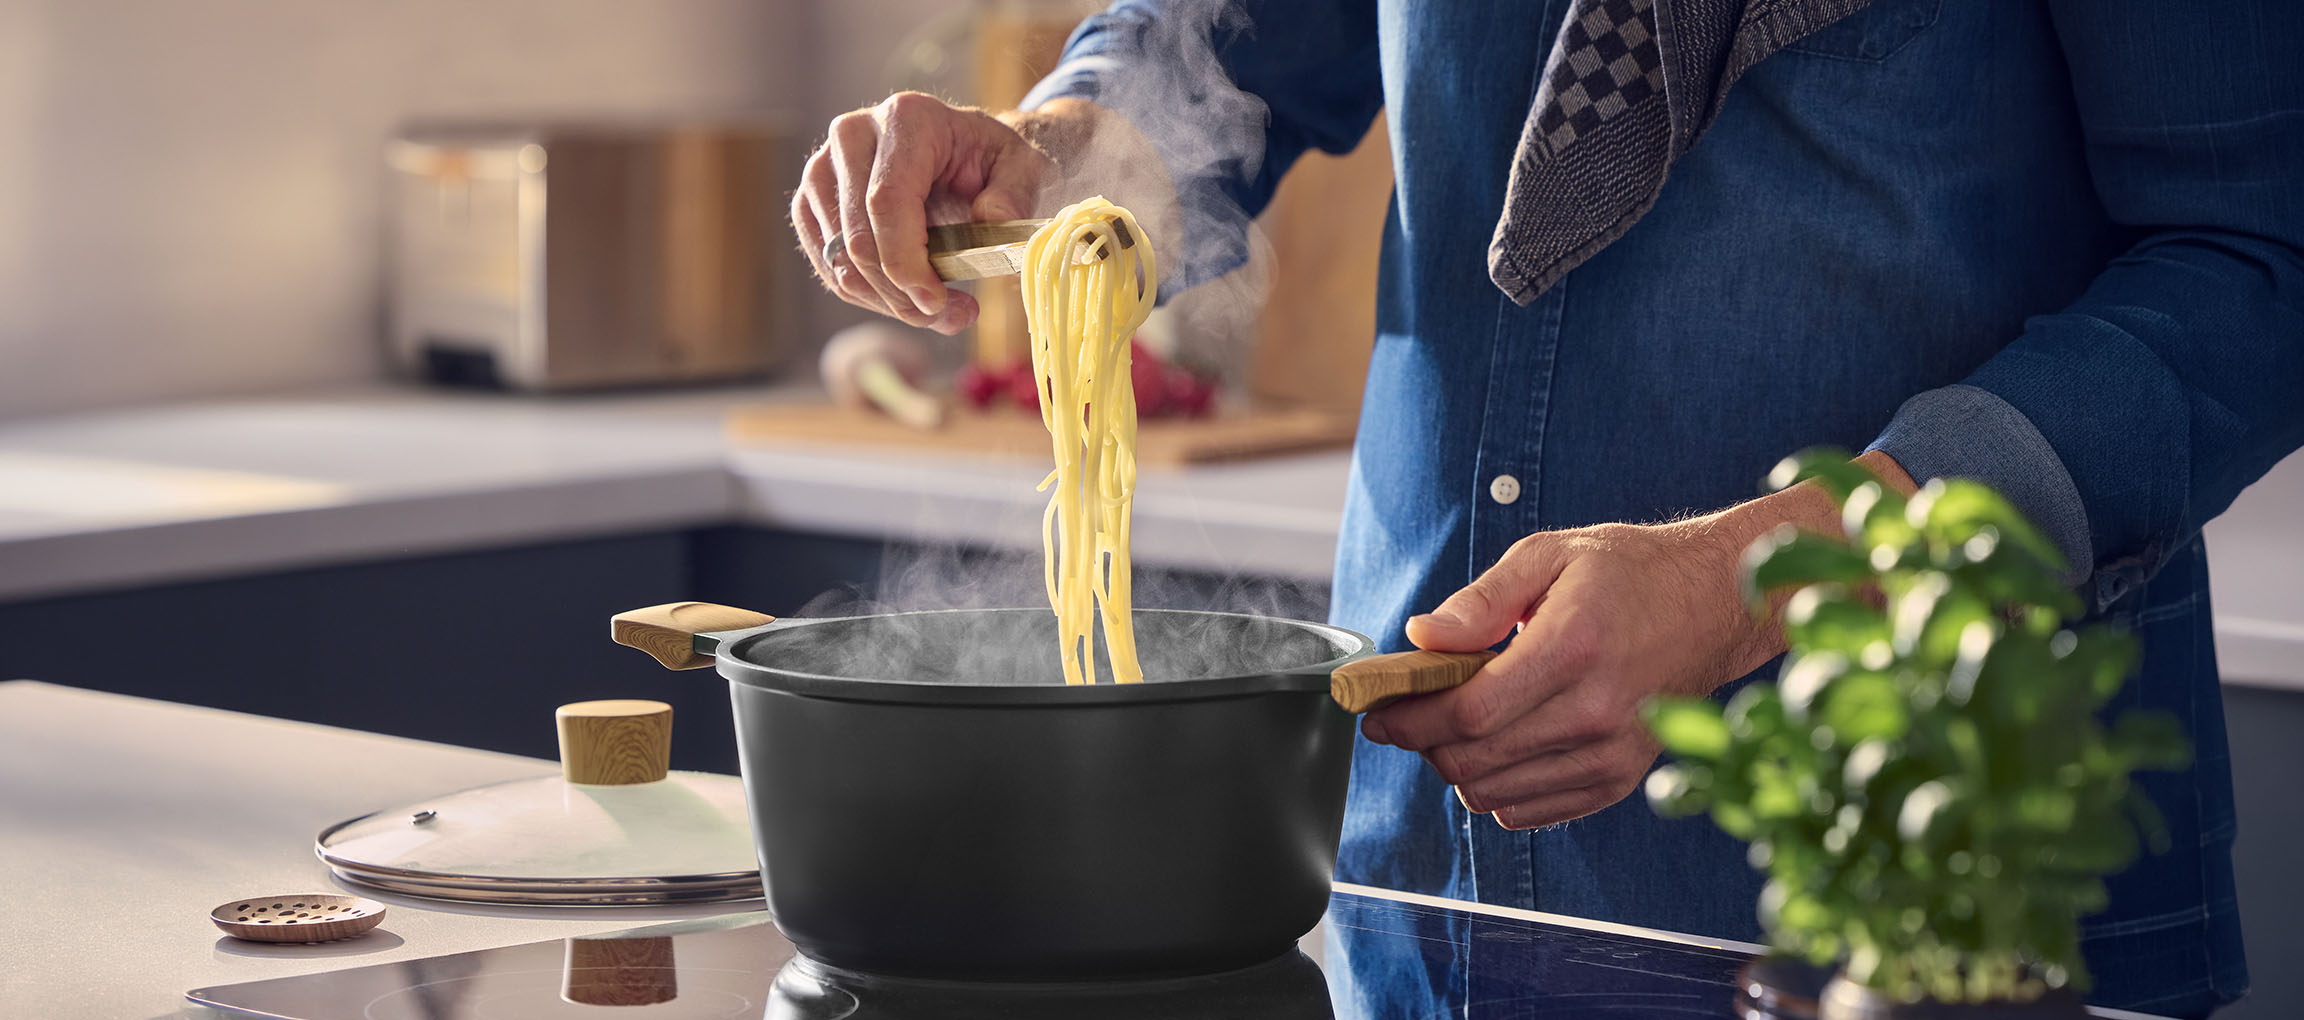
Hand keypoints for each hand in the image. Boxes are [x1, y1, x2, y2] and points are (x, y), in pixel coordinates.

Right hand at [792, 92, 1057, 333]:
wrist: (963, 154)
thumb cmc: (991, 162)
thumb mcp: (1026, 168)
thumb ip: (1017, 192)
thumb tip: (993, 218)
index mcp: (905, 118)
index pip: (886, 202)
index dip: (905, 262)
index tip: (936, 302)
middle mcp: (851, 135)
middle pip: (858, 239)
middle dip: (902, 293)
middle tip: (950, 316)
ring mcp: (822, 169)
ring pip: (841, 262)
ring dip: (889, 301)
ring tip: (939, 309)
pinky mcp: (811, 203)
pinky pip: (830, 267)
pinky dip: (869, 296)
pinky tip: (909, 297)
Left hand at [1361, 451, 1915, 829]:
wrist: (1715, 604)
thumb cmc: (1629, 573)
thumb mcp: (1549, 555)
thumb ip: (1480, 600)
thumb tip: (1422, 636)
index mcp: (1574, 648)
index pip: (1469, 712)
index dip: (1410, 719)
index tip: (1377, 710)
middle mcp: (1596, 712)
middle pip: (1474, 761)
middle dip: (1423, 743)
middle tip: (1409, 713)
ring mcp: (1612, 754)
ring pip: (1495, 795)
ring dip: (1457, 767)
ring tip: (1460, 722)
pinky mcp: (1620, 779)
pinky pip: (1530, 811)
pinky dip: (1498, 789)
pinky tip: (1501, 745)